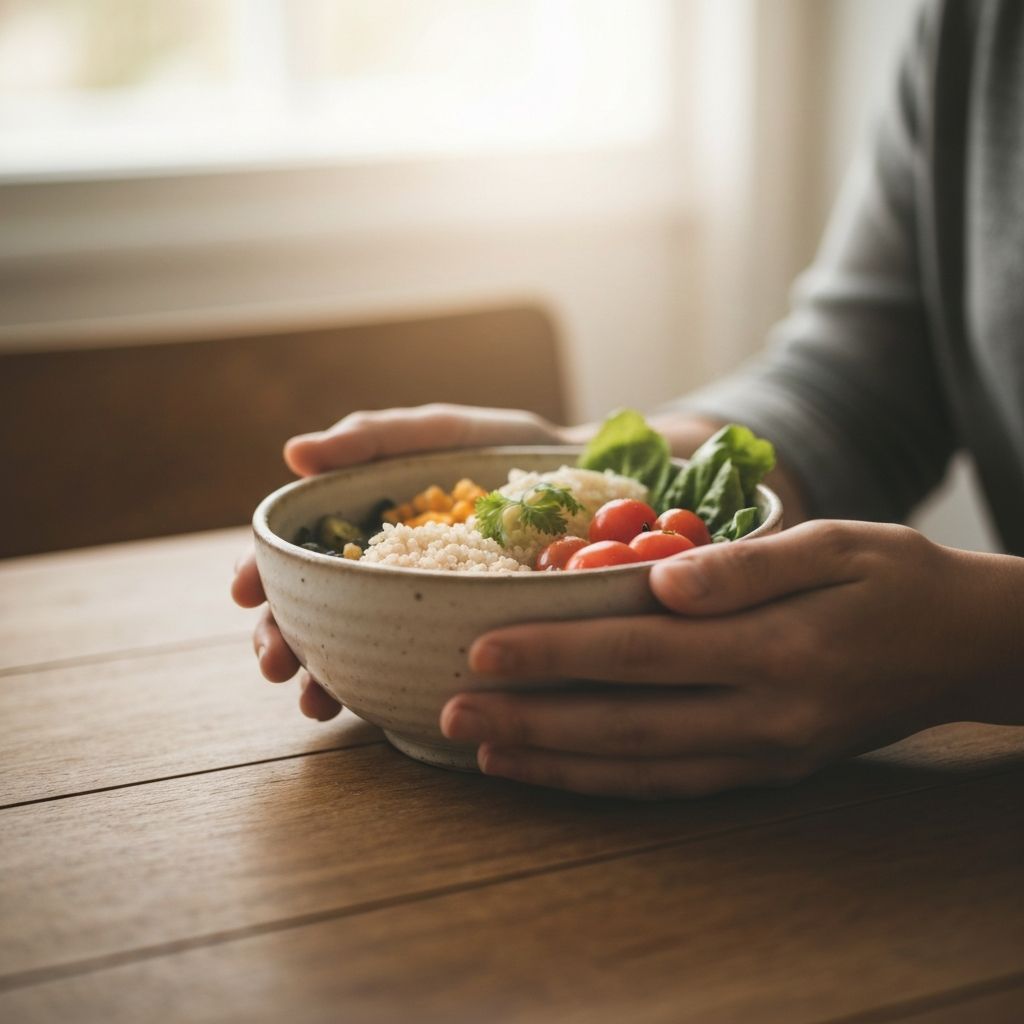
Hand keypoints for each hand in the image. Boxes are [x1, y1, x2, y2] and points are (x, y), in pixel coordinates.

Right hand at [231, 403, 571, 716]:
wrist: (597, 486)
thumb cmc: (512, 452)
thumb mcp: (444, 434)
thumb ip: (377, 438)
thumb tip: (292, 454)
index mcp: (369, 524)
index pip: (296, 552)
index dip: (260, 572)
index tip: (242, 593)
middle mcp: (386, 573)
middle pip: (311, 608)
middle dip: (281, 638)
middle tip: (275, 665)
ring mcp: (419, 609)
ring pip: (351, 647)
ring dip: (320, 678)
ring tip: (314, 703)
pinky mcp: (460, 639)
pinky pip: (412, 668)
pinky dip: (382, 689)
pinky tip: (370, 710)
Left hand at [440, 521, 1023, 798]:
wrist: (962, 645)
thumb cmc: (894, 577)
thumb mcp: (837, 544)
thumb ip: (747, 565)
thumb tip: (661, 580)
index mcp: (777, 647)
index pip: (640, 650)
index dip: (556, 652)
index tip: (481, 649)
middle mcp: (764, 714)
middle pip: (624, 721)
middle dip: (531, 719)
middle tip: (450, 713)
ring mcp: (766, 753)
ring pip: (640, 768)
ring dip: (554, 763)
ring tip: (480, 753)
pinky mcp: (767, 769)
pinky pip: (673, 785)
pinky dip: (606, 784)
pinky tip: (554, 773)